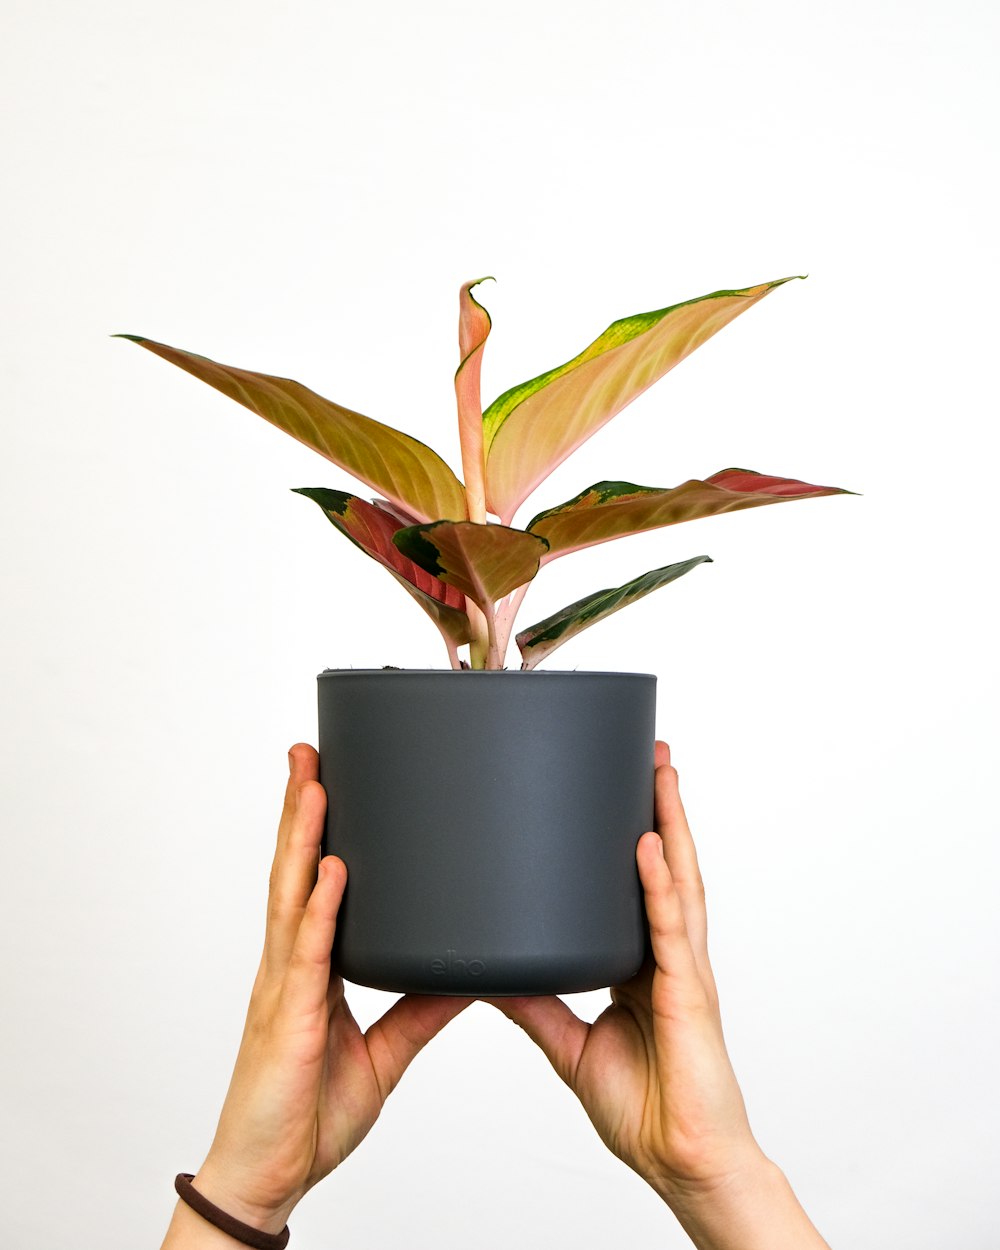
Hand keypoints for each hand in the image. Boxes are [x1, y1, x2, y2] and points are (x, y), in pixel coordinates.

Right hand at [167, 744, 472, 1240]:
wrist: (270, 1175)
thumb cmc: (309, 1112)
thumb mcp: (384, 1053)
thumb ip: (421, 1010)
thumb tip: (469, 975)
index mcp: (309, 967)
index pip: (312, 882)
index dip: (315, 830)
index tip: (327, 778)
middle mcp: (291, 965)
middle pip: (294, 871)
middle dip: (300, 808)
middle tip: (309, 750)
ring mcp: (286, 988)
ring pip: (293, 896)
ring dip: (303, 835)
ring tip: (315, 780)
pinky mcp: (293, 1020)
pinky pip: (310, 955)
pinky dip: (322, 908)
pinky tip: (335, 868)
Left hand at [489, 742, 828, 1249]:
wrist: (682, 1164)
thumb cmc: (647, 1111)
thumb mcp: (572, 1047)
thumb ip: (535, 1006)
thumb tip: (488, 972)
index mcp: (645, 964)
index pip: (640, 885)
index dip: (636, 835)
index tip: (619, 787)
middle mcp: (668, 956)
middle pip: (667, 867)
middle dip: (660, 807)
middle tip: (647, 752)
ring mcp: (683, 971)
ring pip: (679, 882)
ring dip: (670, 822)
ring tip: (657, 769)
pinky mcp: (687, 995)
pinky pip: (669, 930)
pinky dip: (659, 884)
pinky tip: (647, 843)